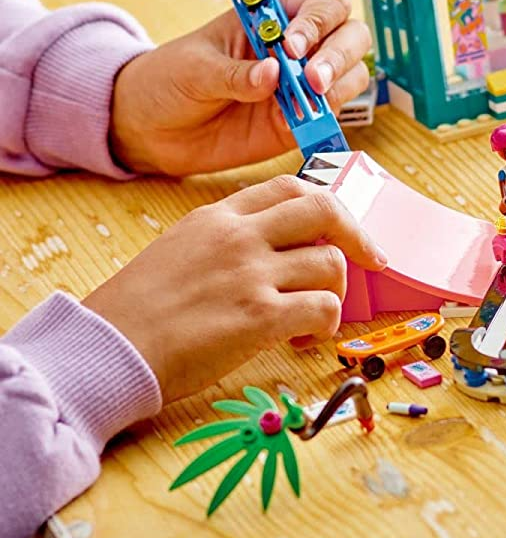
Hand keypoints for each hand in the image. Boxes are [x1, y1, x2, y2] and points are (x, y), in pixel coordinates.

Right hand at [85, 174, 386, 403]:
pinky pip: (324, 308)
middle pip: (325, 209)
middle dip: (356, 236)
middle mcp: (238, 236)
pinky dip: (327, 325)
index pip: (290, 187)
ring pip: (331, 263)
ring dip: (336, 293)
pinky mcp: (260, 316)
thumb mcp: (177, 251)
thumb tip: (275, 251)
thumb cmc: (135, 313)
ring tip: (314, 317)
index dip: (327, 207)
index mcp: (217, 216)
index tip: (341, 230)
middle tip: (368, 262)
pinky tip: (305, 339)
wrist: (105, 350)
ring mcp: (251, 273)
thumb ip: (225, 241)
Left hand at [110, 0, 371, 175]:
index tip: (292, 45)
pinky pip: (332, 116)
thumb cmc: (170, 80)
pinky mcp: (303, 120)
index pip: (322, 5)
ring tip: (299, 106)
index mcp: (275, 17)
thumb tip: (272, 74)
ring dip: (336, 87)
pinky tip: (292, 125)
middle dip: (339, 56)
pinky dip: (323, 120)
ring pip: (352, 75)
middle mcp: (300, 47)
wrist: (153, 129)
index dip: (318, 20)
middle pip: (352, 36)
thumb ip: (233, 73)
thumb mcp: (194, 68)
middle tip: (311, 79)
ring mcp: (306, 84)